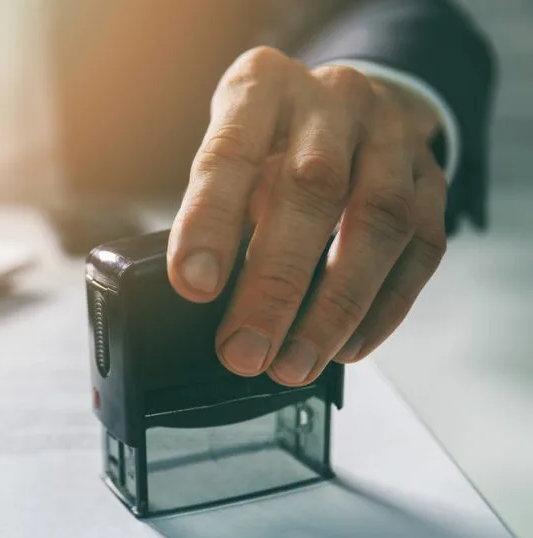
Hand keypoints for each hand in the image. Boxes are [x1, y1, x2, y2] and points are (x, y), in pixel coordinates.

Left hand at [168, 46, 447, 386]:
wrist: (343, 107)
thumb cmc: (267, 142)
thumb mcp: (226, 154)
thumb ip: (216, 211)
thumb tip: (203, 300)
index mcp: (263, 86)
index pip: (232, 151)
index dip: (211, 221)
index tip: (194, 287)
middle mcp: (334, 99)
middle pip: (312, 189)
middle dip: (275, 284)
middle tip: (244, 351)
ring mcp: (392, 136)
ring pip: (378, 221)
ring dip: (335, 307)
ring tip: (295, 364)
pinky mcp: (432, 179)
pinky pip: (420, 248)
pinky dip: (383, 308)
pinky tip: (347, 348)